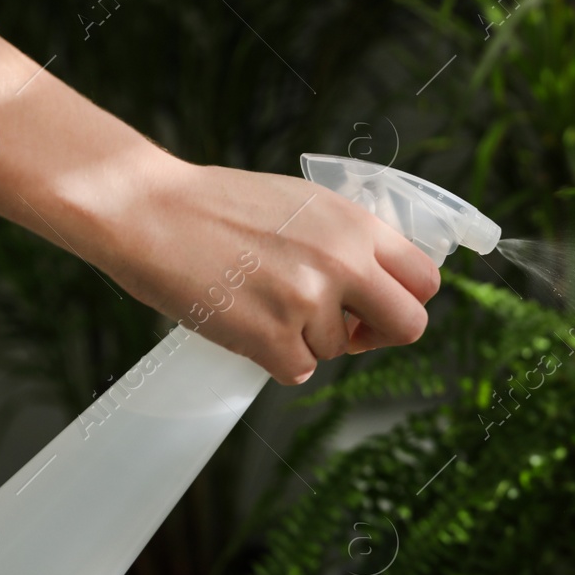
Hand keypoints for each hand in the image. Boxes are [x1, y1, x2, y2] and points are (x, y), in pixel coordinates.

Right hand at [87, 154, 440, 384]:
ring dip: (304, 338)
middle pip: (409, 326)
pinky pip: (297, 370)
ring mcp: (309, 301)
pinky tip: (245, 321)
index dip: (406, 300)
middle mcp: (344, 262)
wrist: (149, 210)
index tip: (379, 306)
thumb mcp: (303, 203)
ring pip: (336, 350)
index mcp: (356, 225)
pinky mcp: (272, 337)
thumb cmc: (218, 204)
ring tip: (260, 299)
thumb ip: (347, 240)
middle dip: (380, 335)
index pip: (425, 279)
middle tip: (348, 330)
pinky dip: (273, 357)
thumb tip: (378, 285)